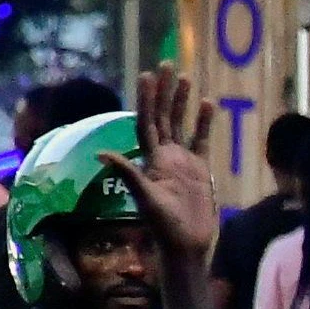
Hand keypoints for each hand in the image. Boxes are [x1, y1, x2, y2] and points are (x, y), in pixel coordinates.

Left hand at [105, 69, 225, 264]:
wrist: (187, 243)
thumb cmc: (165, 225)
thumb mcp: (145, 199)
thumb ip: (129, 174)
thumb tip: (101, 154)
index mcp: (152, 159)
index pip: (147, 122)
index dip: (147, 99)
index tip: (147, 76)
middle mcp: (165, 155)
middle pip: (164, 117)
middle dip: (165, 91)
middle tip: (167, 65)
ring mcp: (183, 161)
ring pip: (182, 124)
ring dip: (182, 102)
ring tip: (186, 78)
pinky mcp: (201, 169)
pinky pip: (202, 140)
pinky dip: (204, 123)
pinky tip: (208, 104)